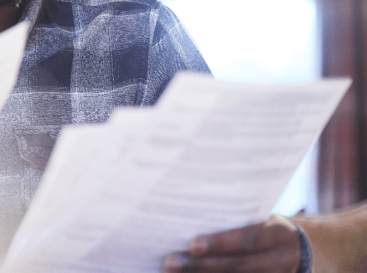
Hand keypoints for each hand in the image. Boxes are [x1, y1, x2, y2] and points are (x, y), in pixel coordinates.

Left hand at [161, 214, 301, 271]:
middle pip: (236, 265)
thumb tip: (189, 216)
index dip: (219, 243)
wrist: (312, 251)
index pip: (246, 239)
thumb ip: (238, 221)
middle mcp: (280, 260)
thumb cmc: (270, 229)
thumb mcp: (264, 221)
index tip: (191, 245)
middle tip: (168, 262)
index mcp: (278, 235)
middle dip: (199, 265)